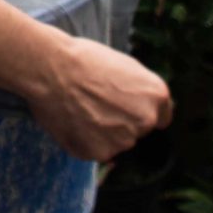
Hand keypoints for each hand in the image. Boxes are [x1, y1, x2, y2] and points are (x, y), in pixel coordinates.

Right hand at [25, 33, 172, 161]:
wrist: (51, 68)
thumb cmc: (83, 59)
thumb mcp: (123, 66)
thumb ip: (138, 91)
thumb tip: (139, 107)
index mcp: (157, 95)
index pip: (162, 117)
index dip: (140, 111)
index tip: (126, 108)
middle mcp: (146, 120)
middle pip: (137, 130)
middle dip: (121, 122)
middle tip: (95, 104)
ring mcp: (124, 140)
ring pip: (115, 142)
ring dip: (102, 133)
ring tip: (79, 109)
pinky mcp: (100, 153)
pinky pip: (95, 151)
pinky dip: (84, 141)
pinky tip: (72, 121)